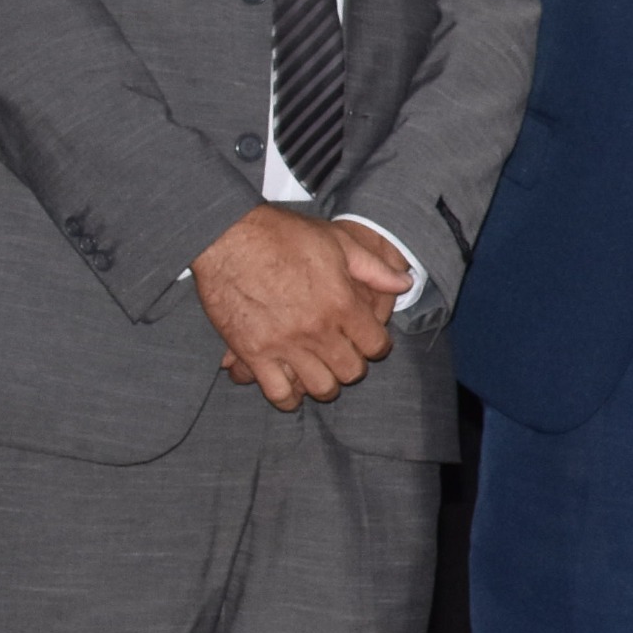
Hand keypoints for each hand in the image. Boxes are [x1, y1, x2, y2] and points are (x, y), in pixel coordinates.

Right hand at [194, 204, 396, 410]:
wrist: (227, 236)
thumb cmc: (284, 235)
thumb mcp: (338, 242)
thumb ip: (374, 268)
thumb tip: (406, 283)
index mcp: (343, 304)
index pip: (376, 346)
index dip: (376, 344)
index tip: (368, 340)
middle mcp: (318, 330)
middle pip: (351, 371)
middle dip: (352, 365)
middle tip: (342, 355)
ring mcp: (285, 344)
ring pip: (320, 387)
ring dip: (325, 383)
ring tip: (320, 371)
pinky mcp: (253, 352)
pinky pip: (278, 392)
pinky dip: (288, 397)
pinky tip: (292, 388)